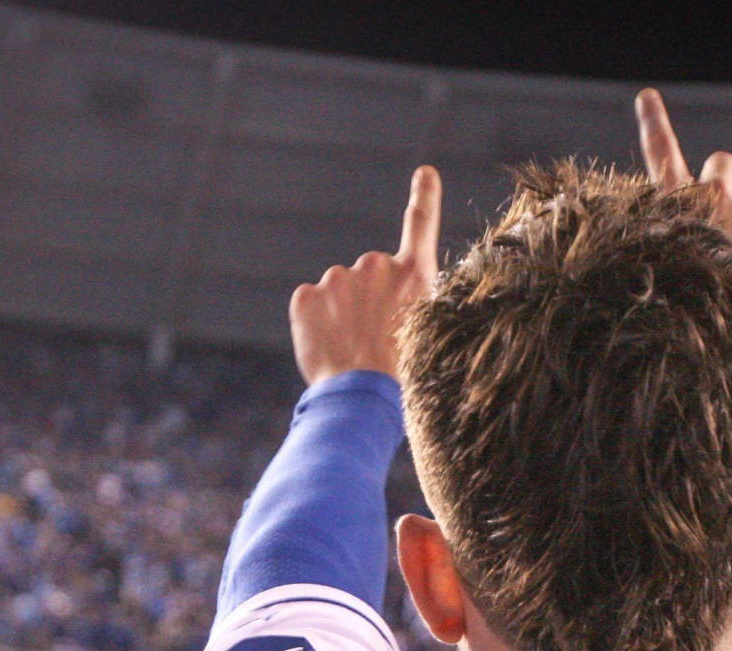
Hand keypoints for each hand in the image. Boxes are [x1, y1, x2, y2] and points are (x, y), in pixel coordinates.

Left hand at [288, 165, 441, 384]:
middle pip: (368, 276)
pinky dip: (316, 325)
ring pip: (338, 293)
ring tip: (352, 351)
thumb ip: (406, 305)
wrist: (363, 397)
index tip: (425, 172)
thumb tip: (382, 308)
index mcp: (413, 275)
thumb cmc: (403, 378)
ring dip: (342, 315)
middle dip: (367, 300)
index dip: (424, 197)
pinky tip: (330, 349)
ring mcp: (337, 278)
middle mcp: (376, 265)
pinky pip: (311, 306)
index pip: (421, 226)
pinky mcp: (306, 296)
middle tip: (374, 340)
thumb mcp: (426, 336)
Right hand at [635, 87, 731, 309]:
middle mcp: (710, 197)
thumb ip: (684, 241)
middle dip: (725, 176)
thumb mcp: (676, 275)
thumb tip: (698, 238)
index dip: (654, 125)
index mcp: (674, 208)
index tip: (647, 97)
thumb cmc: (701, 312)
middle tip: (729, 215)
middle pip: (722, 162)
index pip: (661, 156)